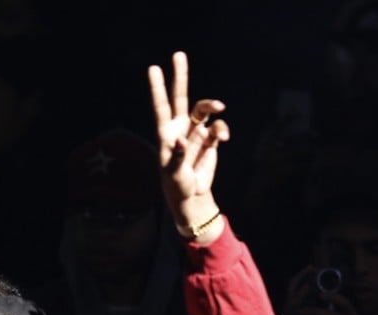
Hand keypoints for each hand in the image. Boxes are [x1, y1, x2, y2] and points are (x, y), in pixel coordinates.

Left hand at [147, 51, 228, 232]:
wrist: (192, 195)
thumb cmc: (177, 185)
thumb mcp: (175, 174)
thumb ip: (179, 157)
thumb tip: (184, 140)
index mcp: (166, 133)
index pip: (161, 106)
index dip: (157, 88)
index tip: (153, 68)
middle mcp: (181, 128)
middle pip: (180, 97)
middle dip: (180, 76)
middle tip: (178, 54)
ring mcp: (196, 132)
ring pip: (203, 109)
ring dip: (211, 105)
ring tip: (219, 107)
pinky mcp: (210, 141)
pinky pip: (218, 128)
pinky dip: (222, 129)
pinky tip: (224, 137)